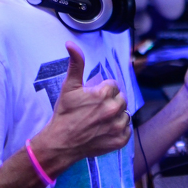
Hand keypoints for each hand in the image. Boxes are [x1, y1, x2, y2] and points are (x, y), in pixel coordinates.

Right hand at [33, 42, 130, 173]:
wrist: (60, 143)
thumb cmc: (64, 114)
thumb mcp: (69, 87)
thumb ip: (76, 64)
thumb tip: (71, 44)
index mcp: (104, 94)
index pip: (114, 86)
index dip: (103, 91)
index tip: (92, 98)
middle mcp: (114, 109)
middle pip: (121, 99)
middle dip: (111, 102)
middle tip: (95, 109)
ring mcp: (118, 126)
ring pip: (125, 114)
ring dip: (116, 115)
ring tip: (100, 120)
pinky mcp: (120, 140)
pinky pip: (127, 130)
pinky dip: (119, 130)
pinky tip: (105, 130)